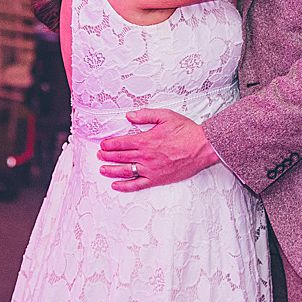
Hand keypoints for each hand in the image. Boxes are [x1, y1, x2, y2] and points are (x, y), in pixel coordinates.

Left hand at [96, 109, 219, 192]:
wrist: (202, 147)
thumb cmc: (186, 131)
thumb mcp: (166, 116)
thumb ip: (146, 115)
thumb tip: (130, 116)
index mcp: (146, 140)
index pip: (121, 143)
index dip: (109, 144)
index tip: (103, 144)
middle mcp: (146, 156)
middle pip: (120, 157)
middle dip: (107, 156)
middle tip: (99, 155)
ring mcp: (151, 169)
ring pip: (125, 171)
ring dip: (111, 170)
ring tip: (102, 169)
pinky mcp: (157, 179)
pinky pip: (138, 184)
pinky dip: (125, 186)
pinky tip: (116, 185)